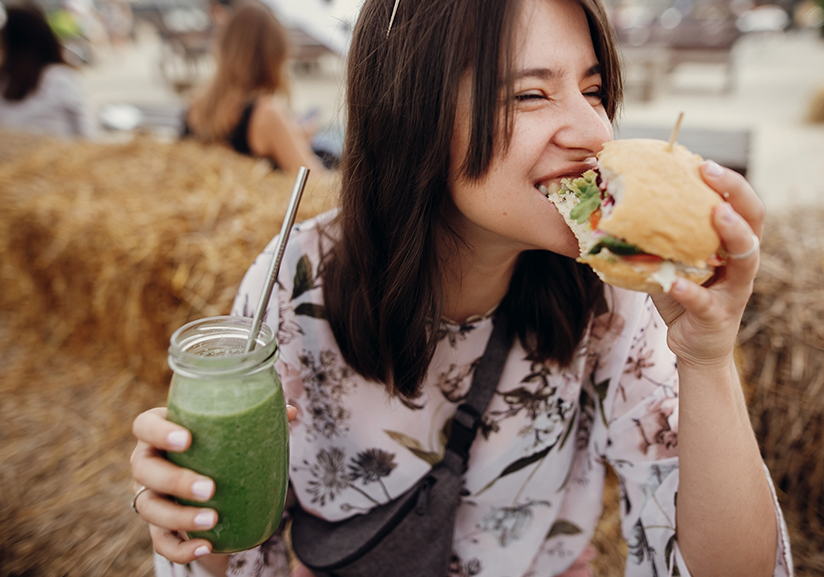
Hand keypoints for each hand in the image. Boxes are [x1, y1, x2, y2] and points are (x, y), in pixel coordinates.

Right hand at [130, 405, 297, 564]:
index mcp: (161, 433)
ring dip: (179, 517)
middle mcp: (148, 462)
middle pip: (144, 469)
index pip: (145, 426)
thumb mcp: (231, 432)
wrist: (208, 486)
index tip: (186, 439)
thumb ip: (258, 420)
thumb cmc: (217, 448)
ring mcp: (149, 495)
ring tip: (212, 520)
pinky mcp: (157, 526)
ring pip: (149, 507)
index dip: (159, 432)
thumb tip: (292, 411)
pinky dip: (181, 548)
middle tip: (209, 488)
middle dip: (175, 480)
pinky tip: (205, 546)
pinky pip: (161, 541)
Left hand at [650, 160, 762, 369]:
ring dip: (732, 234)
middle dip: (735, 193)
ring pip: (746, 259)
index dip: (728, 182)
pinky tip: (673, 283)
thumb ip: (657, 237)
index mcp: (731, 245)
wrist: (693, 345)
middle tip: (710, 172)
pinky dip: (689, 291)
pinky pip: (705, 301)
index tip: (702, 162)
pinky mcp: (718, 316)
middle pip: (753, 221)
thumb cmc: (682, 295)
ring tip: (716, 215)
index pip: (740, 205)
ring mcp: (734, 290)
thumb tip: (614, 206)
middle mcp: (742, 263)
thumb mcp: (670, 261)